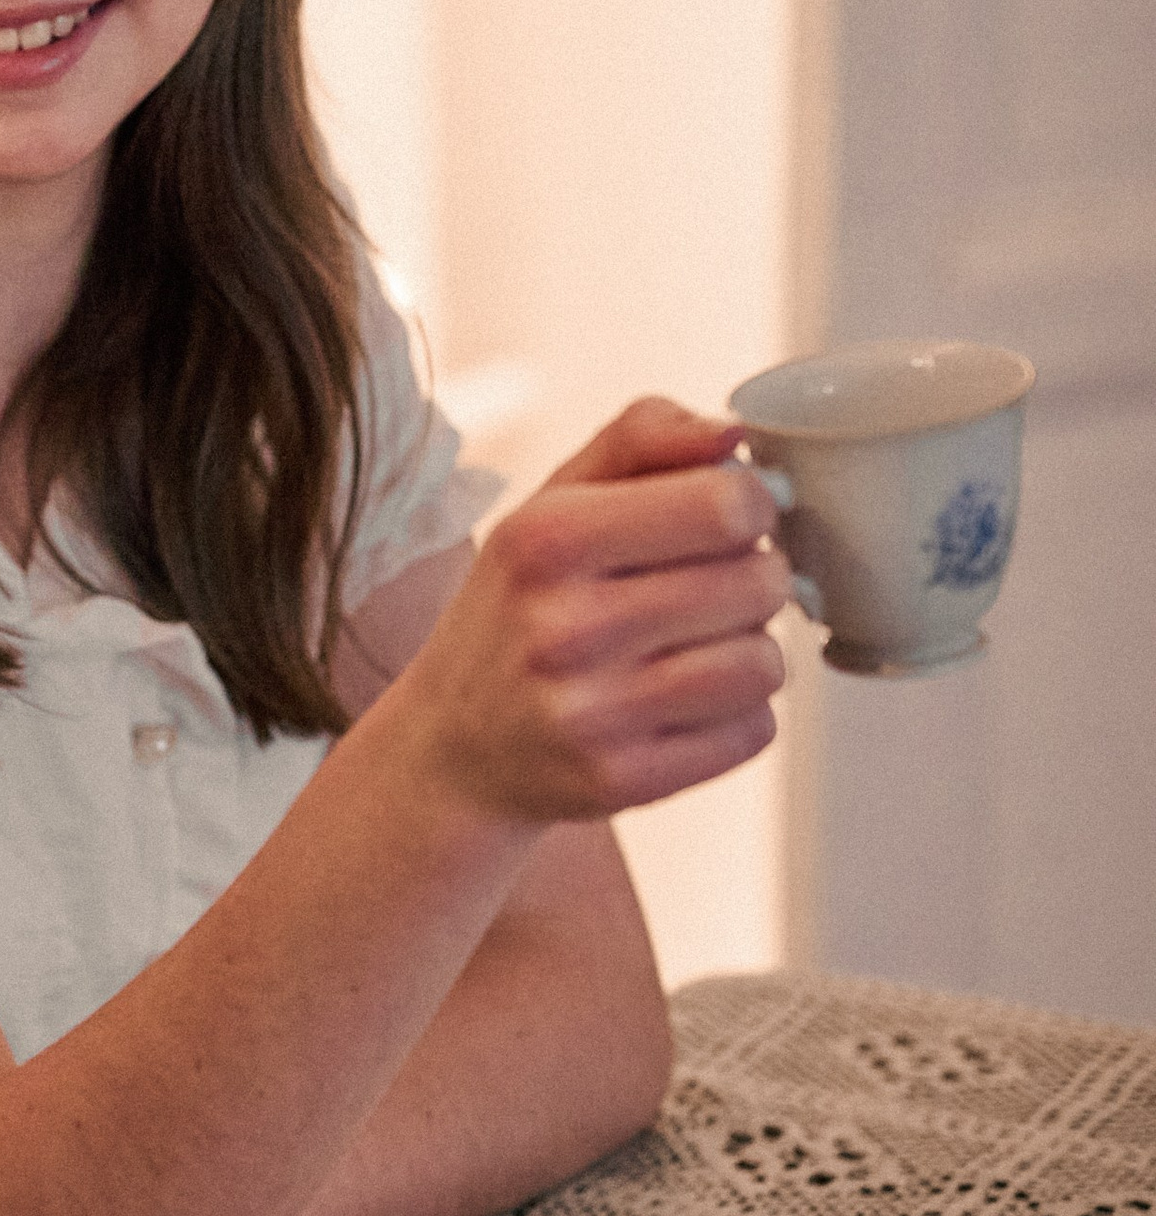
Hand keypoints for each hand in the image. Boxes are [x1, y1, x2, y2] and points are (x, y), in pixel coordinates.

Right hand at [388, 398, 787, 826]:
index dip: (751, 505)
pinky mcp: (622, 781)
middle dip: (754, 577)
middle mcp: (563, 628)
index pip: (727, 506)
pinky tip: (682, 702)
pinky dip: (736, 715)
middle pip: (759, 583)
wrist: (453, 746)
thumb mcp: (553, 501)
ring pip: (764, 663)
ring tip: (695, 645)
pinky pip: (752, 733)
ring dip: (749, 649)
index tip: (724, 518)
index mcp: (546, 539)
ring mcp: (591, 714)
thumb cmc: (519, 606)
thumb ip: (643, 438)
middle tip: (708, 587)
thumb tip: (734, 434)